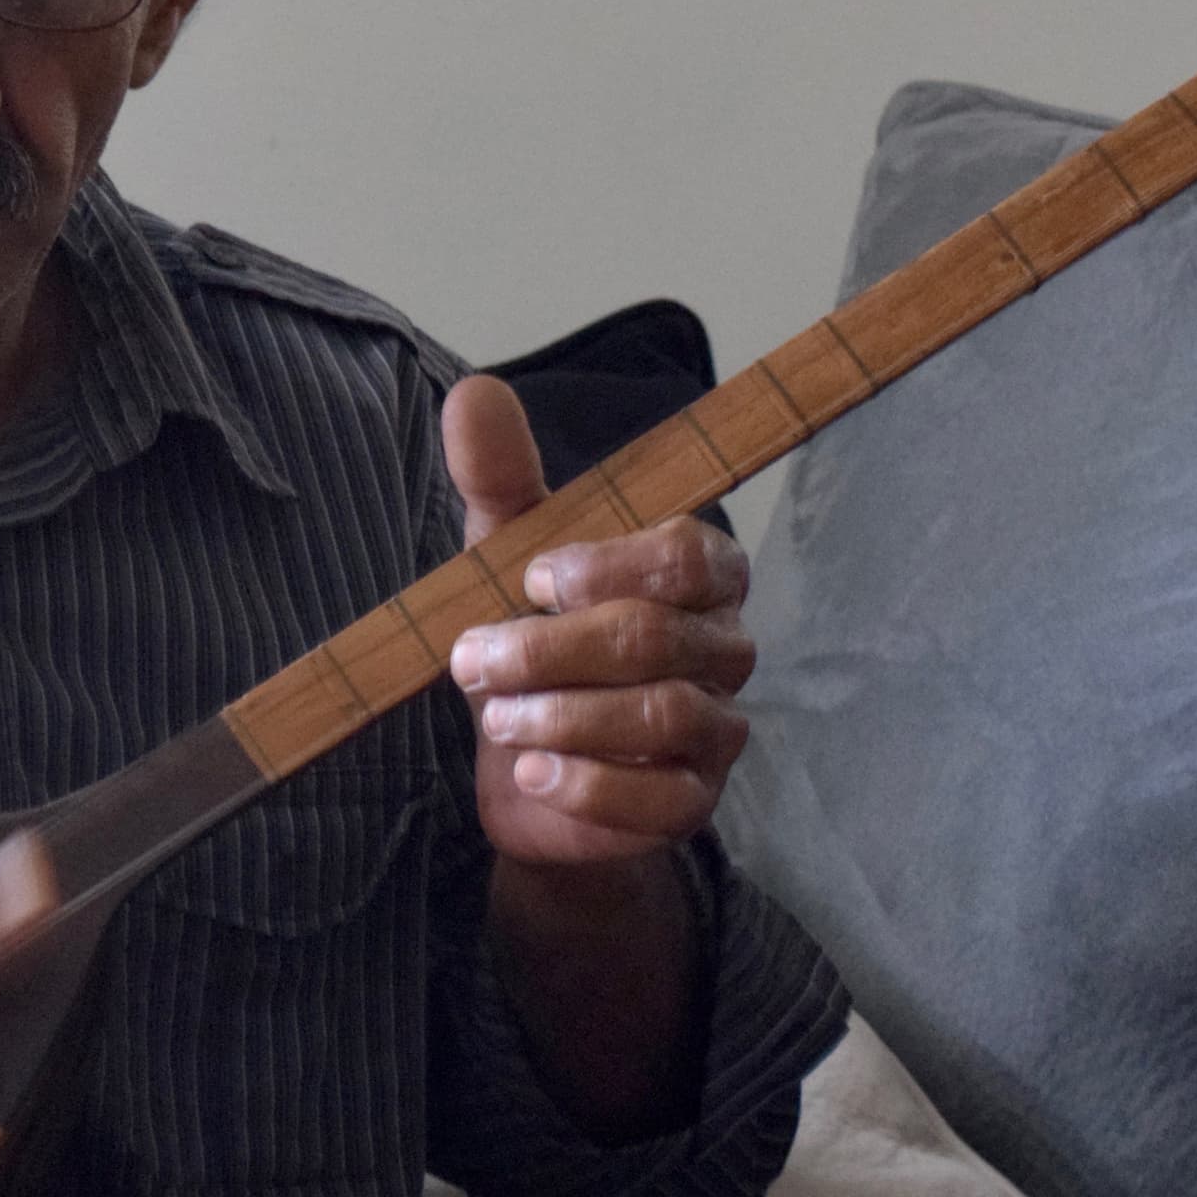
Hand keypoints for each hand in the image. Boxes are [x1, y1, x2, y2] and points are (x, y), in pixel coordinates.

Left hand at [437, 376, 754, 869]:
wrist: (523, 770)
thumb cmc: (533, 643)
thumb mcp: (505, 557)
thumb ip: (501, 478)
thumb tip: (475, 392)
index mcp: (697, 575)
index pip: (690, 556)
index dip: (608, 566)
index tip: (530, 579)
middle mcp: (723, 648)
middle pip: (656, 639)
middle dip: (550, 650)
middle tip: (472, 660)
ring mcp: (718, 730)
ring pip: (659, 717)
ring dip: (561, 716)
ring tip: (495, 719)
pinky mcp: (693, 804)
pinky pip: (660, 799)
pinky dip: (586, 785)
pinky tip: (532, 773)